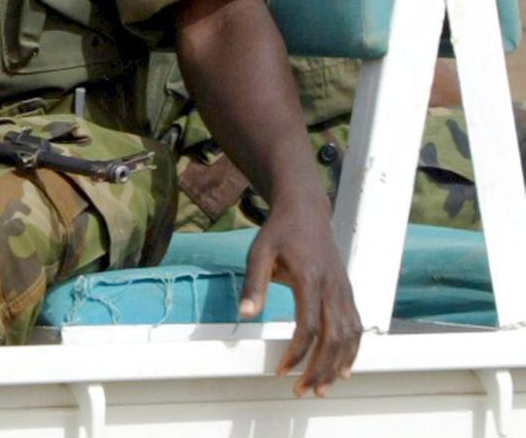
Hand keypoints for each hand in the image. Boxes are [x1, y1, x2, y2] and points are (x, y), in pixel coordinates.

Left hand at [240, 196, 360, 396]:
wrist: (306, 210)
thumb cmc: (279, 232)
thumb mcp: (259, 252)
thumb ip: (254, 284)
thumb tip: (244, 314)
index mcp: (310, 278)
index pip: (308, 327)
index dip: (296, 353)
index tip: (281, 371)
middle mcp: (333, 288)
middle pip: (333, 339)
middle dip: (319, 369)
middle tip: (303, 391)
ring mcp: (344, 291)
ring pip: (349, 337)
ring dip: (337, 366)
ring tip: (322, 388)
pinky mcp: (348, 292)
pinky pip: (356, 327)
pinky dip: (353, 351)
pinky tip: (343, 369)